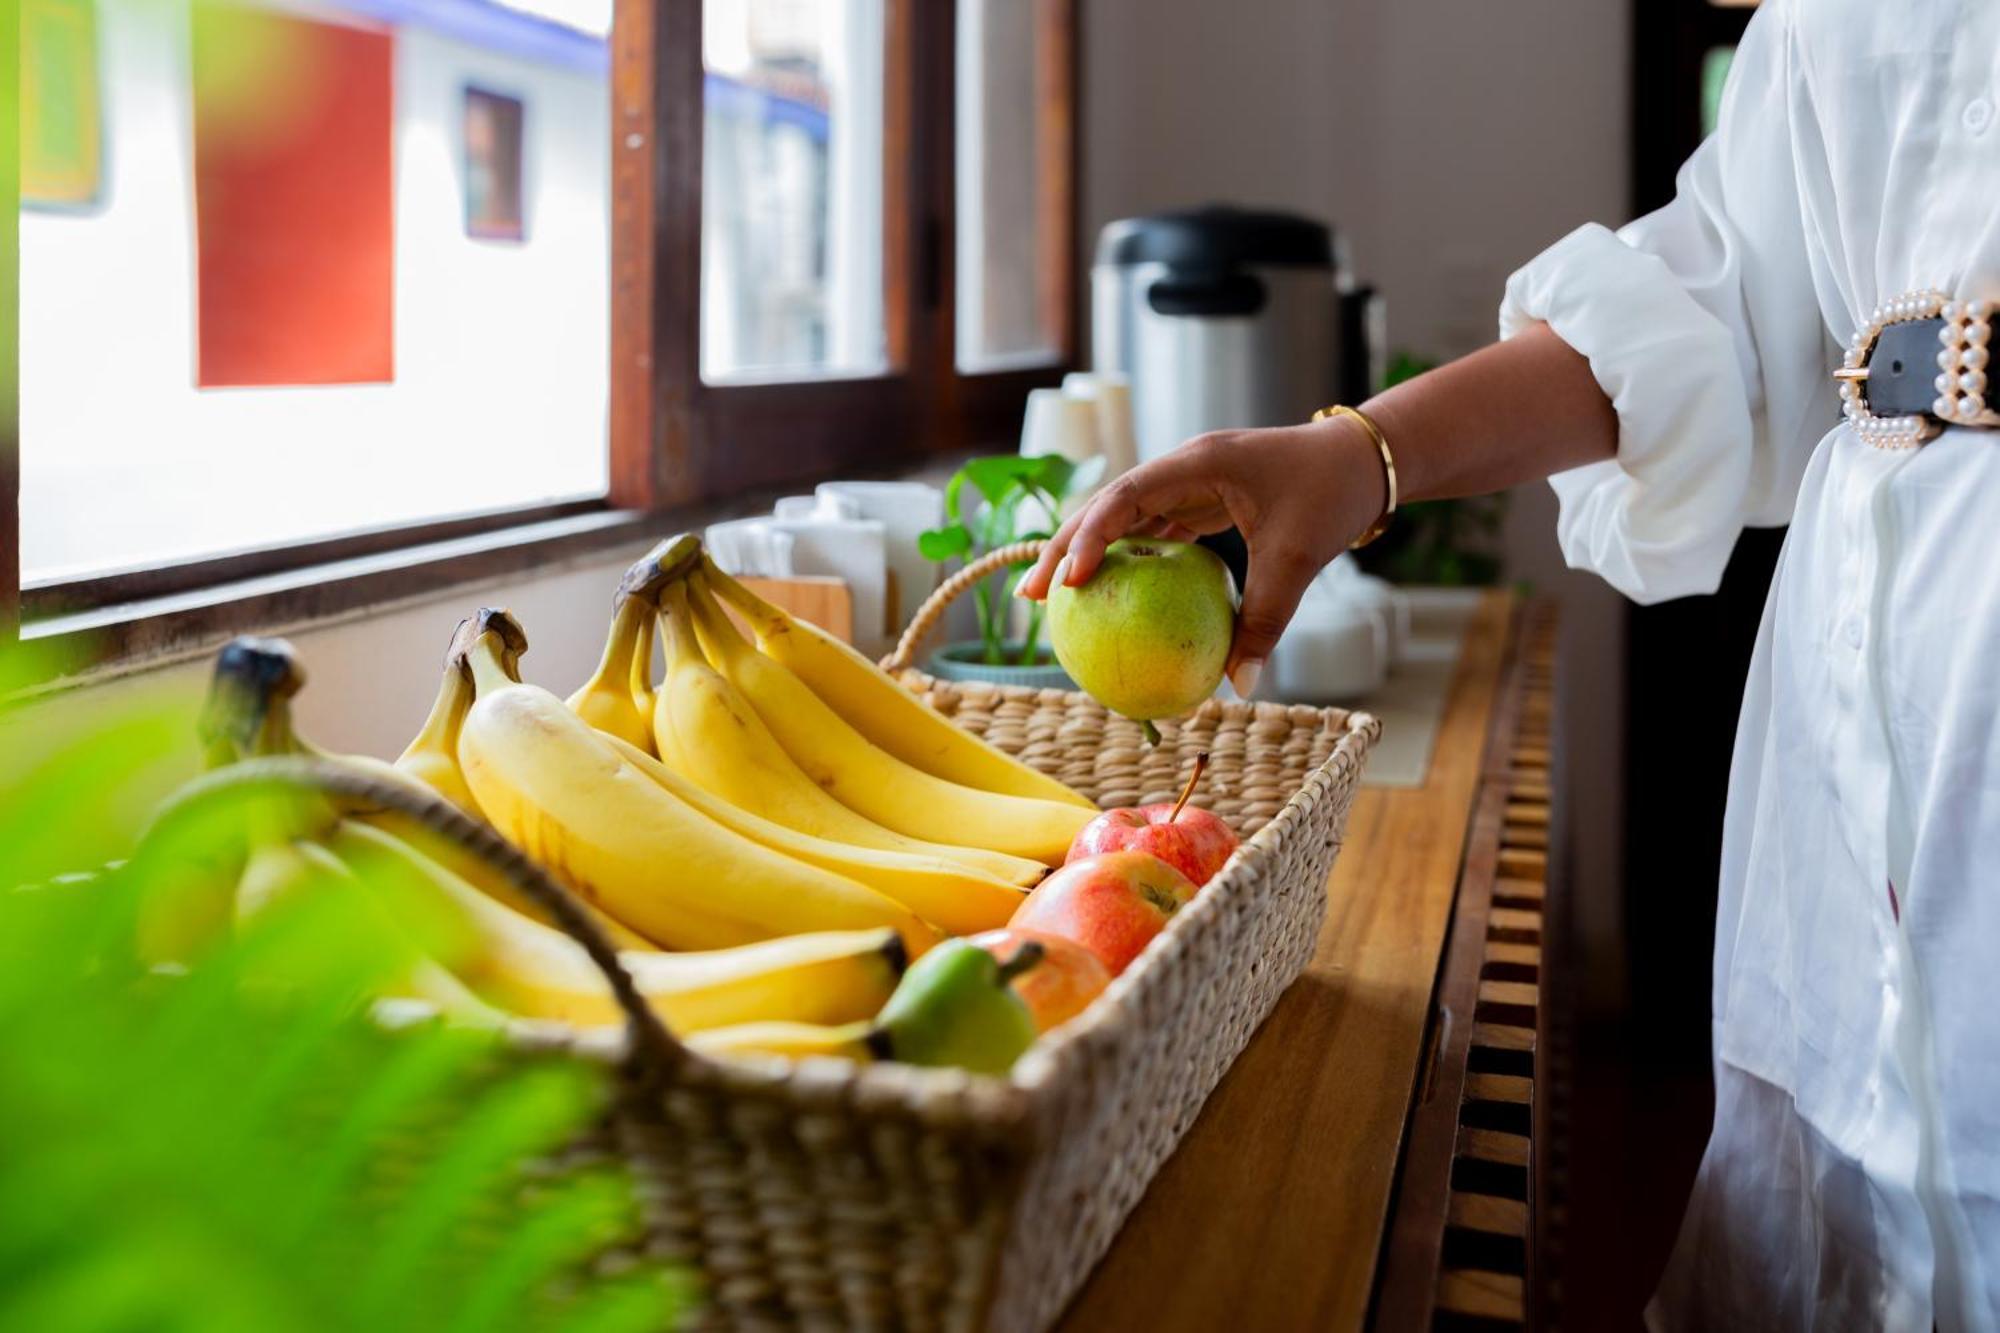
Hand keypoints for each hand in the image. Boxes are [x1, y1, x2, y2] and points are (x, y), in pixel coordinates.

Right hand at [1017, 415, 1388, 695]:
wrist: (1363, 461)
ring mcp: (1188, 483)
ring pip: (1121, 518)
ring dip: (1087, 554)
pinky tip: (1108, 600)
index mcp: (1198, 463)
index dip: (1090, 536)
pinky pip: (1151, 532)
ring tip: (1052, 602)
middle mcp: (1183, 468)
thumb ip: (1265, 620)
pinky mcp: (1199, 501)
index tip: (1071, 582)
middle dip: (1064, 548)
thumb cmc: (1331, 496)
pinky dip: (1125, 562)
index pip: (1125, 497)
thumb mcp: (1298, 559)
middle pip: (1105, 506)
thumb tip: (1240, 686)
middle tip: (1031, 597)